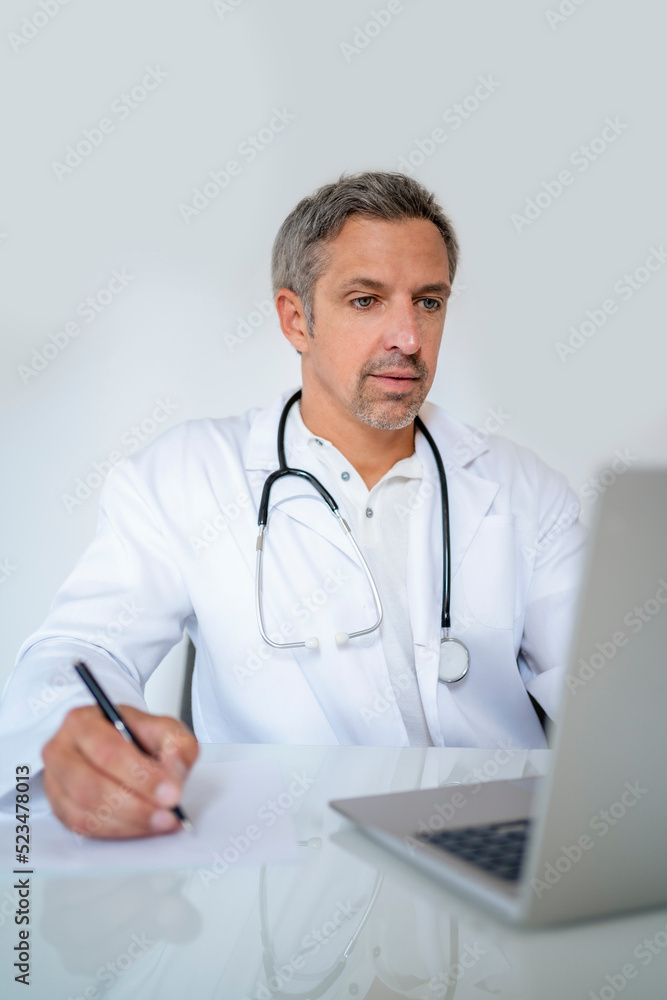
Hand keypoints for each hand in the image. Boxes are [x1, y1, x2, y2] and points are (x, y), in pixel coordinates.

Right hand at [42, 705, 198, 838]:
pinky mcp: (59, 805)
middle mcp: (62, 749)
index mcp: (84, 721)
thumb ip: (176, 746)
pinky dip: (116, 830)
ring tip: (160, 821)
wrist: (118, 742)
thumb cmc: (136, 734)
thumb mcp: (164, 728)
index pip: (108, 751)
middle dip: (135, 804)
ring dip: (128, 821)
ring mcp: (55, 780)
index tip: (170, 792)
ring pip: (85, 809)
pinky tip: (141, 826)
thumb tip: (174, 775)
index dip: (140, 775)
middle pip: (91, 784)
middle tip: (167, 814)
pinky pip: (83, 826)